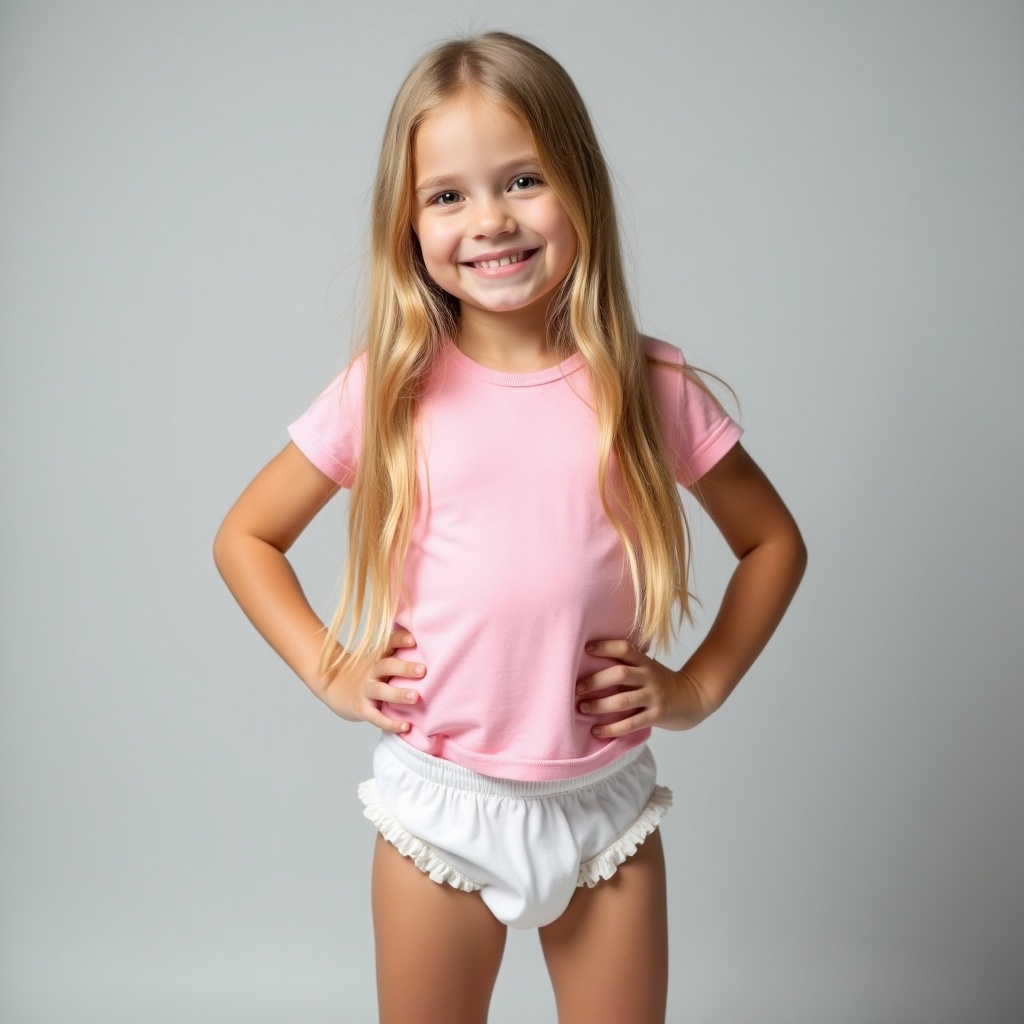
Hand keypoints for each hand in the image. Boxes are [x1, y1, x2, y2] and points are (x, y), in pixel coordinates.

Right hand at [318, 629, 424, 732]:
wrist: (333, 687)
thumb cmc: (367, 672)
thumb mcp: (377, 658)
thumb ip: (396, 650)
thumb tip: (422, 636)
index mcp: (378, 657)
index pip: (389, 644)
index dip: (400, 640)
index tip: (414, 639)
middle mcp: (371, 672)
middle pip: (386, 666)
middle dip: (404, 668)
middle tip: (423, 670)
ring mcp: (365, 690)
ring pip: (381, 691)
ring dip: (399, 694)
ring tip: (416, 697)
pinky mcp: (362, 709)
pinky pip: (376, 717)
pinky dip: (390, 723)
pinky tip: (406, 726)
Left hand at [576, 639, 713, 736]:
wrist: (693, 699)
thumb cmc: (660, 683)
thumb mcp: (648, 667)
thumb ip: (627, 664)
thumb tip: (590, 662)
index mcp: (645, 662)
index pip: (624, 648)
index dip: (605, 646)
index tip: (586, 649)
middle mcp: (649, 676)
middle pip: (620, 674)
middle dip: (595, 681)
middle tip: (576, 688)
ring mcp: (654, 696)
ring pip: (623, 700)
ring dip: (599, 705)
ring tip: (582, 708)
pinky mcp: (657, 716)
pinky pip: (631, 723)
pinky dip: (611, 728)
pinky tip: (597, 730)